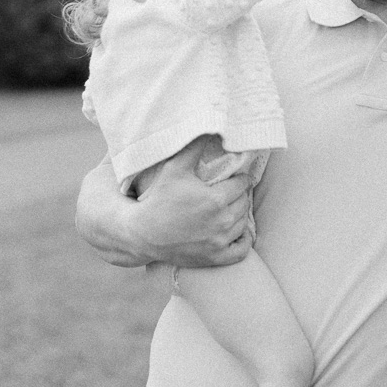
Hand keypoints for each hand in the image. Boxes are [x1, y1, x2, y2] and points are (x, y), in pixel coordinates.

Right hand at [76, 144, 252, 268]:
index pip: (242, 183)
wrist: (142, 234)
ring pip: (243, 224)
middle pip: (244, 202)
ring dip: (239, 213)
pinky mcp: (214, 259)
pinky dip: (243, 240)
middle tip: (231, 188)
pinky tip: (237, 230)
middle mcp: (221, 223)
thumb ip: (194, 146)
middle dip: (239, 193)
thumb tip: (210, 127)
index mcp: (215, 200)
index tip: (233, 174)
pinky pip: (242, 250)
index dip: (238, 176)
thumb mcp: (175, 168)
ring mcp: (218, 243)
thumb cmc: (158, 199)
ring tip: (230, 205)